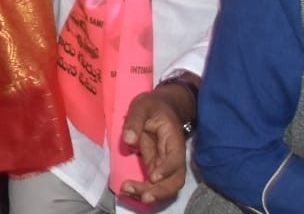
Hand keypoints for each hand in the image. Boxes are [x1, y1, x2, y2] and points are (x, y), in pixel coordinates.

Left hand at [117, 85, 189, 204]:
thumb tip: (128, 139)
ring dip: (150, 194)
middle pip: (176, 180)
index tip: (153, 177)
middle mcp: (173, 156)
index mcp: (173, 140)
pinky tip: (128, 189)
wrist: (160, 107)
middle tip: (143, 197)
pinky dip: (142, 190)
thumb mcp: (142, 106)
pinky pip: (153, 184)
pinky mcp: (155, 167)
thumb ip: (135, 121)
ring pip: (165, 186)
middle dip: (161, 192)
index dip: (167, 169)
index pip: (176, 159)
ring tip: (128, 191)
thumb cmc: (152, 105)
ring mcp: (165, 164)